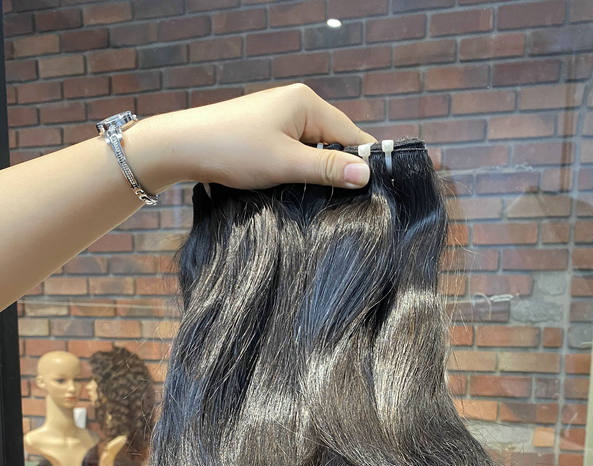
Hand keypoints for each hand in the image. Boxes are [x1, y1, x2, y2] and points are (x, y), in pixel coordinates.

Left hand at [140, 84, 375, 192]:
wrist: (183, 147)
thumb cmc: (233, 150)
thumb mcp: (286, 163)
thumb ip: (327, 168)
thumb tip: (366, 174)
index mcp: (307, 103)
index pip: (351, 133)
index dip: (364, 163)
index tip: (376, 191)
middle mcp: (297, 104)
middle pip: (335, 141)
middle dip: (340, 169)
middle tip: (350, 203)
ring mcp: (281, 118)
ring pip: (315, 149)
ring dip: (319, 172)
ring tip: (324, 199)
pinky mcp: (268, 133)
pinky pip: (297, 152)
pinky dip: (301, 170)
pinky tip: (298, 188)